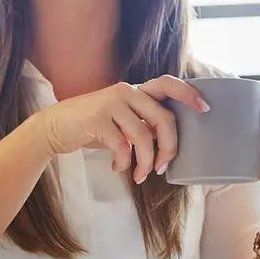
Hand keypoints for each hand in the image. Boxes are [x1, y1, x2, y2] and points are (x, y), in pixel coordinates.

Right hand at [34, 77, 209, 182]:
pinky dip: (124, 163)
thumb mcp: (120, 119)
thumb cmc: (92, 126)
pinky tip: (117, 167)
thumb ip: (141, 122)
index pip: (168, 84)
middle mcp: (126, 91)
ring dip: (146, 162)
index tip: (204, 109)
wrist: (55, 127)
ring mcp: (111, 104)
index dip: (188, 95)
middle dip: (170, 147)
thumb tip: (167, 143)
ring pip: (144, 137)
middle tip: (164, 166)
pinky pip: (122, 147)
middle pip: (164, 118)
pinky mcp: (97, 119)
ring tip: (140, 175)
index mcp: (135, 90)